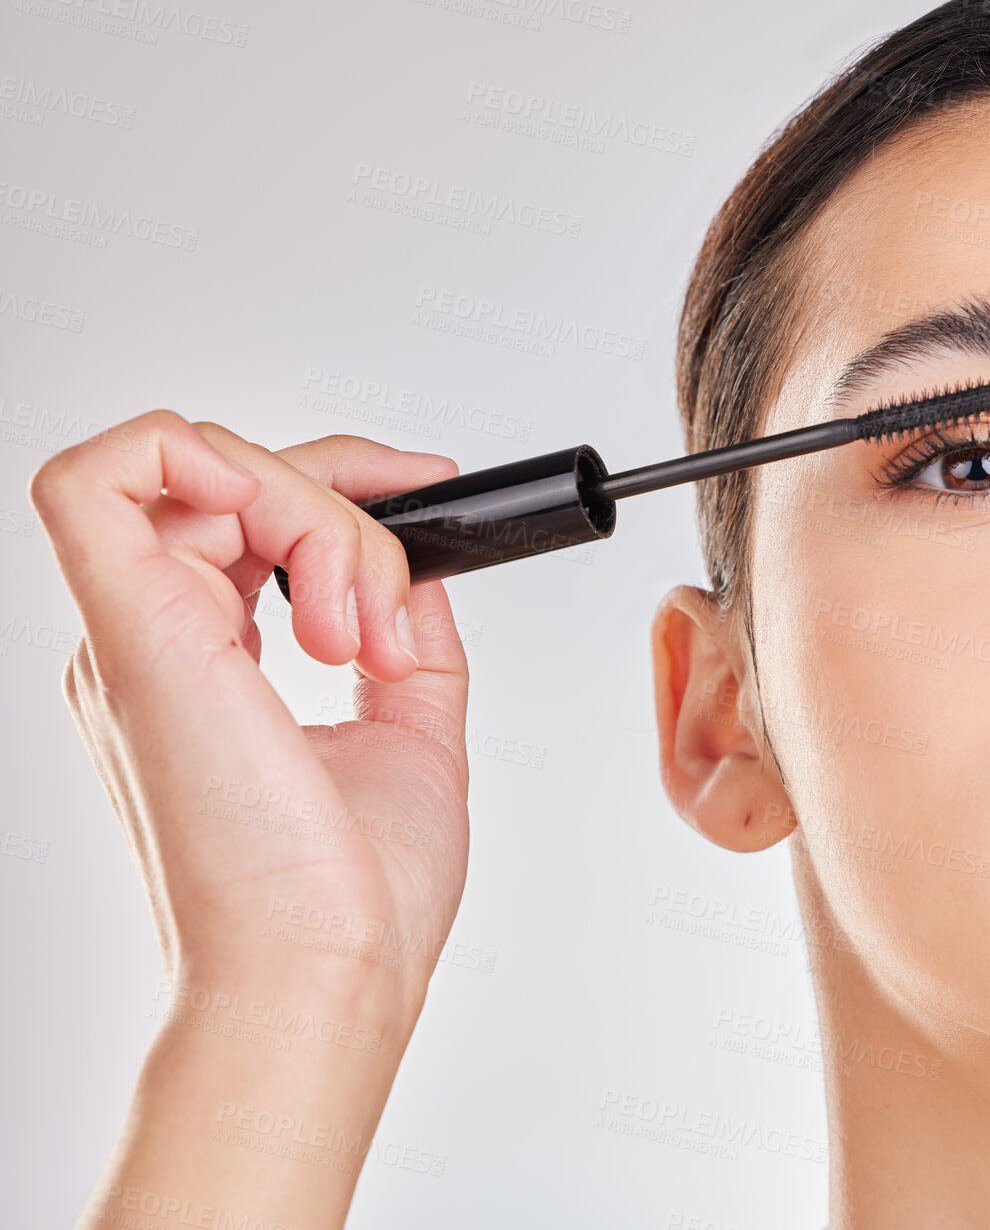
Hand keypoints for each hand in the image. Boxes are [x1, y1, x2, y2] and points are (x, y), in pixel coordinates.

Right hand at [30, 410, 473, 1228]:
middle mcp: (159, 641)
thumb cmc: (357, 895)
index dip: (347, 480)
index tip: (434, 487)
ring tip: (362, 642)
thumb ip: (408, 633)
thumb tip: (421, 566)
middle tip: (396, 612)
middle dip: (353, 507)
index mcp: (207, 664)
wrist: (327, 972)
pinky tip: (294, 543)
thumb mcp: (411, 727)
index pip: (254, 512)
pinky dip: (212, 464)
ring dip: (326, 525)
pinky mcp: (133, 636)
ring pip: (213, 471)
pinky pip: (108, 476)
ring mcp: (137, 636)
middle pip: (239, 478)